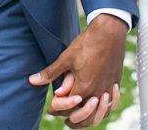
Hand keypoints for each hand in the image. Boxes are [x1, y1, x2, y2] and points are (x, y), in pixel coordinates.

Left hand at [29, 13, 127, 127]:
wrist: (109, 31)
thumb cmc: (87, 43)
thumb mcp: (66, 58)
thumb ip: (50, 73)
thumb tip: (32, 80)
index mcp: (83, 87)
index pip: (69, 108)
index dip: (58, 109)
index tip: (52, 108)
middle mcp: (97, 92)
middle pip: (85, 115)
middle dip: (73, 116)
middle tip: (65, 116)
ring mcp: (108, 88)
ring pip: (100, 112)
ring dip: (90, 115)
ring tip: (81, 112)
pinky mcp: (115, 81)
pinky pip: (111, 103)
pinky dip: (104, 107)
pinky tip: (99, 103)